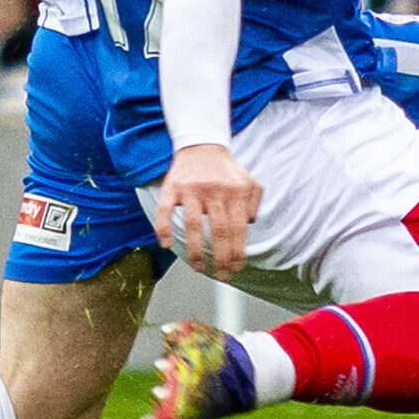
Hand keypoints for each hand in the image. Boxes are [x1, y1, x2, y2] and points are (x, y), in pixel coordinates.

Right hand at [154, 142, 262, 274]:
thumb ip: (254, 203)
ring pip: (193, 225)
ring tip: (199, 267)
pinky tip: (166, 245)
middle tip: (221, 273)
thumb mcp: (249, 182)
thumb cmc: (226, 171)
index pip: (238, 228)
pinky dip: (163, 228)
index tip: (236, 267)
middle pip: (218, 230)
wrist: (201, 145)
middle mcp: (214, 190)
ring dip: (196, 251)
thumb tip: (249, 225)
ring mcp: (191, 189)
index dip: (237, 251)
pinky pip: (164, 210)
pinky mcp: (172, 187)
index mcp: (235, 192)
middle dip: (221, 257)